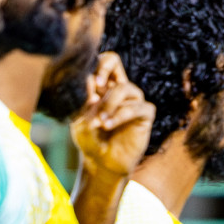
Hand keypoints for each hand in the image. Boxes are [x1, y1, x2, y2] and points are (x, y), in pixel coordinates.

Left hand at [70, 53, 154, 182]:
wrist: (102, 162)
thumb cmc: (89, 139)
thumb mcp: (78, 117)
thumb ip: (83, 99)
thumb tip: (89, 80)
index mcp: (100, 85)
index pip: (101, 61)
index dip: (96, 63)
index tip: (90, 81)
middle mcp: (117, 89)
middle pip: (115, 60)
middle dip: (103, 70)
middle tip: (96, 87)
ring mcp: (132, 101)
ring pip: (126, 87)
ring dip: (110, 103)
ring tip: (100, 121)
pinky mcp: (144, 116)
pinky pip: (139, 107)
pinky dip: (121, 115)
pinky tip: (109, 125)